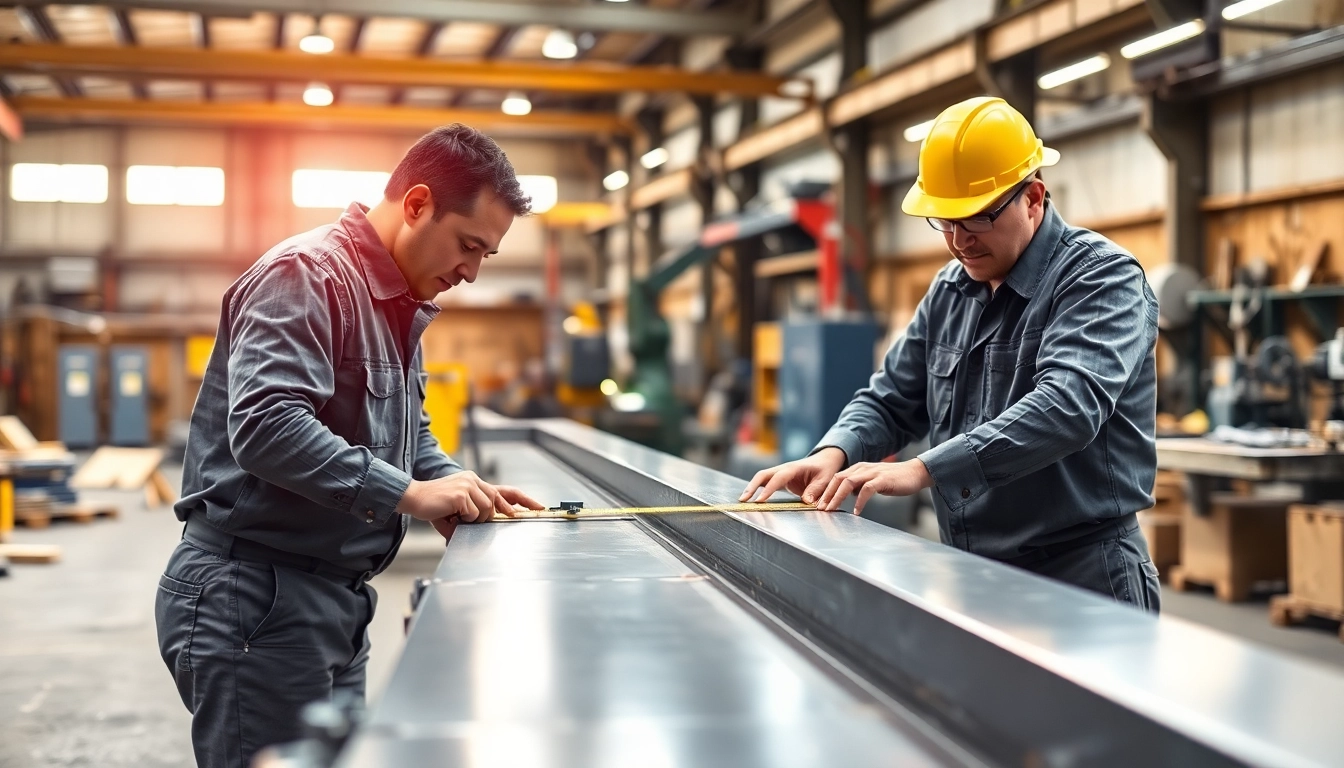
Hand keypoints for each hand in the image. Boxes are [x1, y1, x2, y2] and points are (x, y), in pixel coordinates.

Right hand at [398, 472, 544, 525]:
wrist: (413, 498)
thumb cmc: (433, 507)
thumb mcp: (457, 511)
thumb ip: (473, 517)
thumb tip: (485, 530)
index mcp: (474, 482)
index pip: (504, 491)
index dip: (523, 500)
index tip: (539, 507)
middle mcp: (474, 480)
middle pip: (496, 503)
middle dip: (494, 515)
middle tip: (474, 519)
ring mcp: (469, 485)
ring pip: (486, 511)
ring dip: (472, 519)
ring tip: (454, 515)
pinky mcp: (462, 494)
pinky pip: (473, 514)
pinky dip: (463, 519)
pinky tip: (450, 513)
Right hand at [739, 447, 847, 505]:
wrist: (824, 461)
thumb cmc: (825, 469)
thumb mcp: (825, 479)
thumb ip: (815, 490)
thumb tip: (806, 501)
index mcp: (794, 467)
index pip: (778, 478)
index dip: (769, 489)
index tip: (760, 500)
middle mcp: (784, 468)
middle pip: (763, 474)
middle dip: (752, 486)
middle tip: (743, 500)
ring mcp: (780, 472)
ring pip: (761, 478)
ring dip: (751, 488)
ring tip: (742, 501)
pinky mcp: (779, 477)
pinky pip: (765, 482)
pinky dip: (756, 489)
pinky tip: (750, 498)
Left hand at [817, 459, 933, 514]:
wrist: (915, 473)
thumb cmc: (893, 480)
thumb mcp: (872, 482)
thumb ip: (859, 486)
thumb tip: (847, 495)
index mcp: (858, 468)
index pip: (836, 478)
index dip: (826, 491)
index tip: (818, 504)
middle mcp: (862, 468)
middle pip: (838, 479)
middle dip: (827, 494)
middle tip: (820, 509)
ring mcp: (872, 473)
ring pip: (848, 482)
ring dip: (837, 497)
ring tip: (831, 510)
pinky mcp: (882, 479)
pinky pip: (867, 489)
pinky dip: (860, 501)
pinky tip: (857, 511)